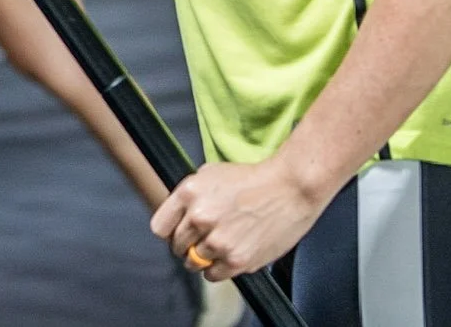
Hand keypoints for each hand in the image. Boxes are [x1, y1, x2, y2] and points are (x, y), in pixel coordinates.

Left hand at [150, 157, 327, 282]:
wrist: (291, 187)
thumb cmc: (254, 179)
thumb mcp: (211, 174)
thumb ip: (189, 196)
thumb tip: (176, 214)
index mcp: (189, 193)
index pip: (159, 227)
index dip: (170, 231)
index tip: (177, 233)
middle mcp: (199, 216)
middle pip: (177, 246)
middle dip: (187, 244)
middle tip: (203, 238)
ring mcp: (218, 240)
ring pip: (194, 263)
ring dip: (203, 258)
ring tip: (220, 245)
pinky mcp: (237, 259)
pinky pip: (213, 275)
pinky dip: (218, 269)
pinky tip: (228, 255)